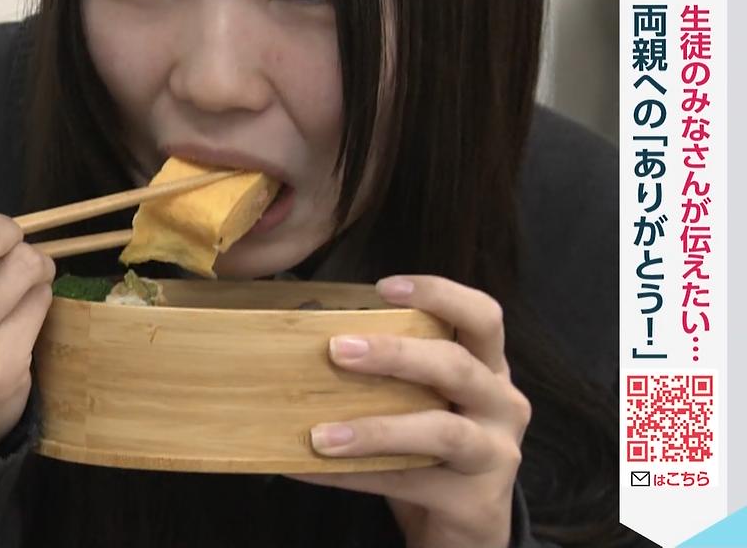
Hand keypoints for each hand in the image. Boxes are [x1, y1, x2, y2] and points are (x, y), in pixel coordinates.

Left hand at [286, 275, 531, 547]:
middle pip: (456, 367)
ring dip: (374, 429)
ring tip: (319, 434)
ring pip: (441, 432)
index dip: (440, 295)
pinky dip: (352, 475)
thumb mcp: (424, 403)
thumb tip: (310, 339)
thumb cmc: (434, 452)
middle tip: (337, 349)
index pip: (482, 317)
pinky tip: (306, 468)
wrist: (463, 531)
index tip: (384, 287)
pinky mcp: (476, 503)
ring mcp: (496, 456)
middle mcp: (503, 406)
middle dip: (395, 354)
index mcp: (489, 370)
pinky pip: (408, 482)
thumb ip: (394, 374)